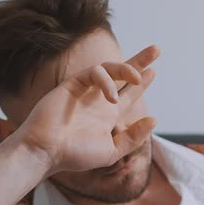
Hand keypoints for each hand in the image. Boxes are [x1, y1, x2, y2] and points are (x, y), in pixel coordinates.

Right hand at [16, 45, 159, 174]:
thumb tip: (154, 119)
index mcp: (108, 116)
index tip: (153, 72)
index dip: (142, 82)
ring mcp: (86, 90)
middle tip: (157, 49)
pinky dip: (106, 80)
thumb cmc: (75, 155)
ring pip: (110, 69)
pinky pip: (94, 72)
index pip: (129, 93)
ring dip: (127, 69)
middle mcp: (99, 100)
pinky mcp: (73, 83)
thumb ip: (133, 137)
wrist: (46, 151)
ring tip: (139, 77)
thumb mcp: (111, 151)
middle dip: (140, 61)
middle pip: (123, 74)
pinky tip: (112, 97)